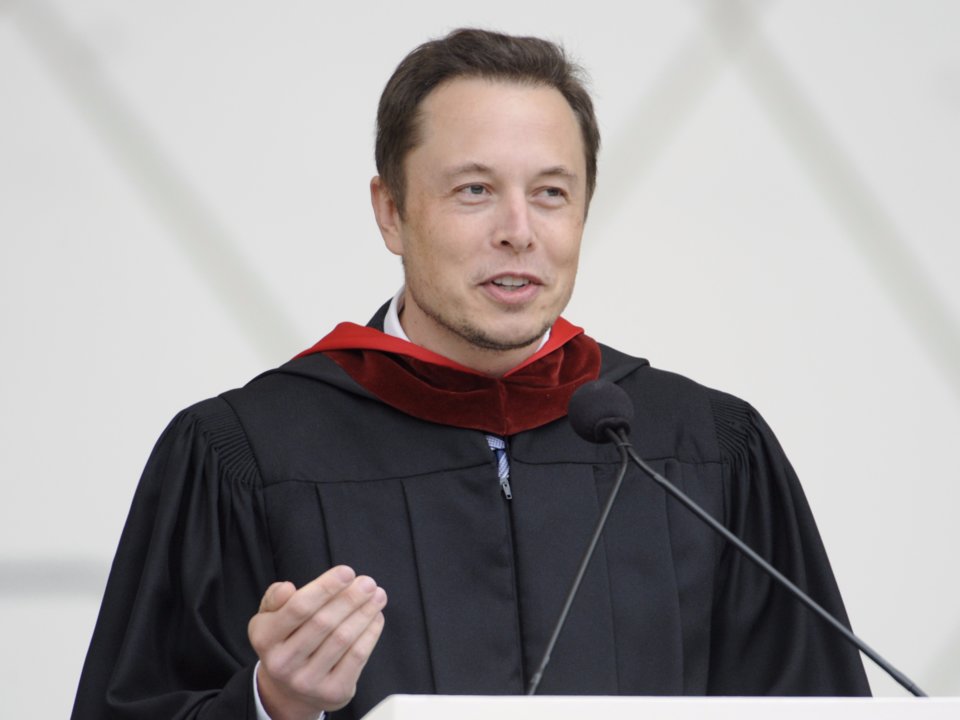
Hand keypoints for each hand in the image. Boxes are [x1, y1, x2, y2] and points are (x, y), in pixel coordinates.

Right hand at [248, 565, 386, 719]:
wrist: (290, 690)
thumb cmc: (286, 641)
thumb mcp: (270, 617)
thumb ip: (275, 598)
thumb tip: (287, 588)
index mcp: (264, 638)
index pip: (298, 608)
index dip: (326, 587)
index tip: (347, 572)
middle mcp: (283, 663)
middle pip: (324, 623)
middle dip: (350, 598)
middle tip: (368, 582)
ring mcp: (307, 681)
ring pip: (343, 639)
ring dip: (364, 612)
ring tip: (377, 596)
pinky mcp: (332, 692)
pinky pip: (357, 657)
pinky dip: (370, 633)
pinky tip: (376, 617)